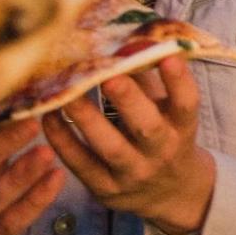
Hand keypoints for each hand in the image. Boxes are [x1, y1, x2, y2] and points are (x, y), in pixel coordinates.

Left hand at [40, 58, 213, 234]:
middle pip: (147, 127)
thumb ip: (148, 82)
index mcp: (182, 129)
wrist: (170, 192)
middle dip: (128, 100)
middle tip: (109, 75)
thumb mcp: (167, 113)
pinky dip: (63, 140)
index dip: (179, 81)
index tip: (168, 55)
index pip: (186, 104)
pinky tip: (48, 117)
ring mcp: (133, 173)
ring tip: (67, 94)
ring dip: (87, 119)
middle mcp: (161, 152)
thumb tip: (124, 42)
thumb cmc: (164, 137)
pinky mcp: (106, 189)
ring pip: (109, 147)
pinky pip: (81, 164)